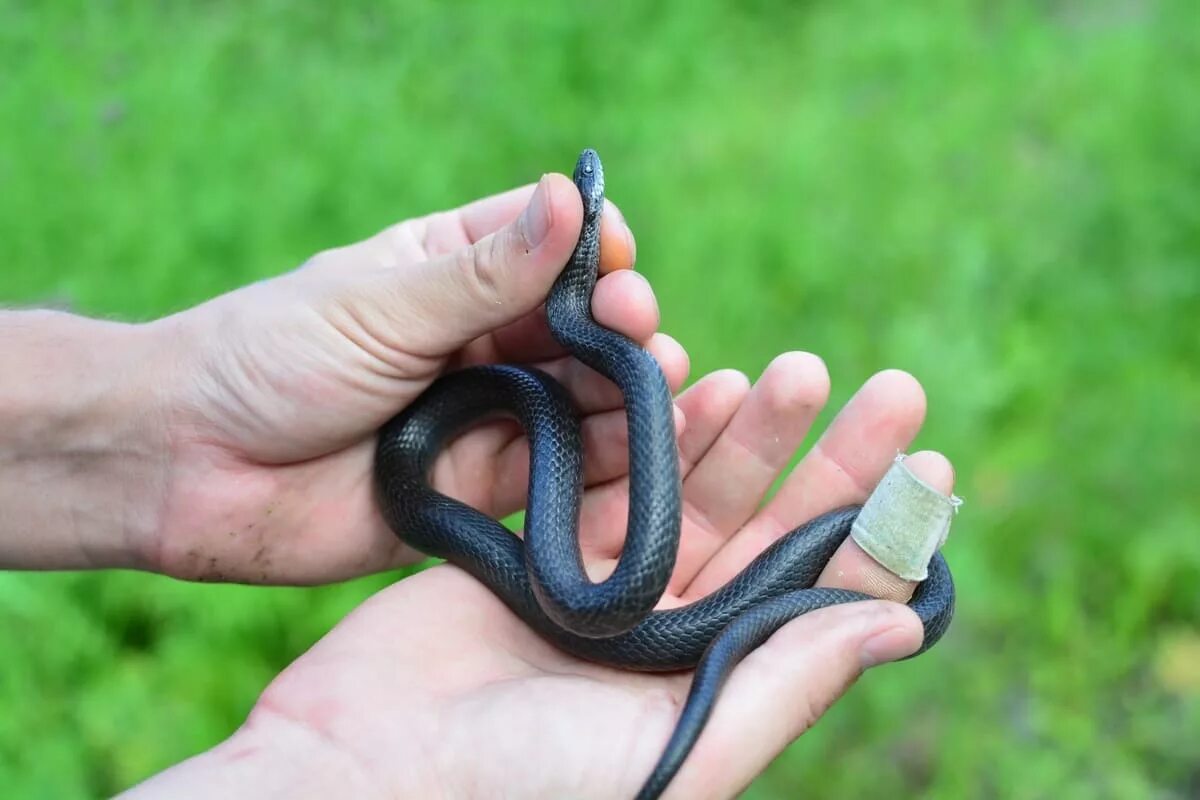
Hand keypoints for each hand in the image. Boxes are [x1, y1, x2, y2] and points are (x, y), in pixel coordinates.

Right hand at [126, 363, 955, 798]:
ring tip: (801, 372)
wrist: (363, 764)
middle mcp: (675, 634)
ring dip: (750, 433)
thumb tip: (900, 627)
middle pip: (775, 531)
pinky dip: (660, 432)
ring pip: (701, 492)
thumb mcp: (675, 752)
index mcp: (717, 687)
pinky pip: (619, 476)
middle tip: (894, 392)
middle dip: (832, 462)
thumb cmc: (518, 785)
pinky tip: (702, 385)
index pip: (821, 601)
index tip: (931, 470)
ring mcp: (610, 586)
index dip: (879, 535)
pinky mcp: (545, 547)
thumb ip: (783, 684)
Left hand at [141, 174, 688, 582]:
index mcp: (449, 272)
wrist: (188, 468)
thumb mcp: (383, 303)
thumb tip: (572, 197)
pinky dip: (599, 467)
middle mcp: (478, 341)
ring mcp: (483, 415)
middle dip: (619, 328)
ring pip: (579, 402)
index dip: (594, 251)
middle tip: (639, 332)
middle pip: (578, 329)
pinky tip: (635, 452)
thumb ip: (487, 272)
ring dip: (624, 395)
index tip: (617, 260)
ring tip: (658, 388)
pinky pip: (555, 476)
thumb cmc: (270, 359)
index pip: (548, 248)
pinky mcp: (477, 489)